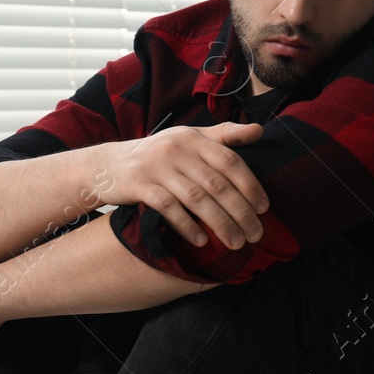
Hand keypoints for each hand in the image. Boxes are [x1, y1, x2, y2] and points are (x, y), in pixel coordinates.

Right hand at [93, 122, 269, 249]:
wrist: (109, 165)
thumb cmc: (159, 155)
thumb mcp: (189, 139)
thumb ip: (223, 136)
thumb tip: (259, 131)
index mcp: (193, 138)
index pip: (230, 161)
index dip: (250, 185)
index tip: (264, 208)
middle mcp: (177, 149)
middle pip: (216, 184)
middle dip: (240, 211)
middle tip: (256, 234)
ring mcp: (157, 167)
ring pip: (196, 199)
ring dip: (220, 223)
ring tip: (236, 242)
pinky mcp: (139, 185)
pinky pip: (168, 208)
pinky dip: (186, 226)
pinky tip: (201, 241)